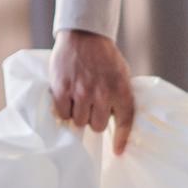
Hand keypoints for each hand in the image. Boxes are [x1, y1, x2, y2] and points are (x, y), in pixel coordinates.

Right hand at [49, 29, 135, 155]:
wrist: (85, 36)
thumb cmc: (105, 57)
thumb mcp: (121, 75)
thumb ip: (120, 96)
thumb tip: (117, 121)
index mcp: (121, 90)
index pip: (125, 121)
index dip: (122, 139)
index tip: (118, 152)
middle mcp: (102, 94)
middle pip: (97, 126)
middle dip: (94, 119)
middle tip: (91, 107)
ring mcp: (81, 92)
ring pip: (78, 122)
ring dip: (78, 115)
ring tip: (79, 101)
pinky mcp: (62, 89)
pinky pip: (62, 114)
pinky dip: (63, 110)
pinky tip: (66, 99)